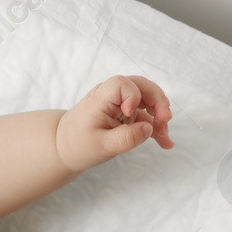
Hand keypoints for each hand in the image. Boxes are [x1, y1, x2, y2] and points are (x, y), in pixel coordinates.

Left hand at [55, 74, 173, 172]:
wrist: (65, 147)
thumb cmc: (78, 144)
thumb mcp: (102, 146)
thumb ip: (126, 138)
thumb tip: (150, 129)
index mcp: (101, 98)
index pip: (122, 84)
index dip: (133, 95)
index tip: (129, 113)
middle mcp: (112, 95)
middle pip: (142, 86)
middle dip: (157, 102)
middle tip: (165, 122)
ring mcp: (121, 103)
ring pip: (148, 100)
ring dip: (160, 116)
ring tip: (165, 137)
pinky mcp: (127, 113)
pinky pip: (146, 115)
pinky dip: (156, 127)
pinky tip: (166, 142)